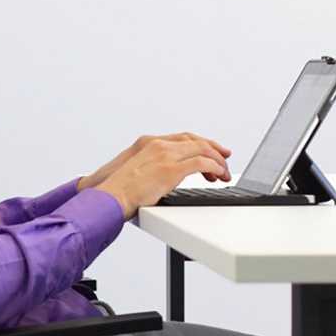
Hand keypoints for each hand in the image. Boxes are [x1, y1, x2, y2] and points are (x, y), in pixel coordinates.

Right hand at [95, 134, 232, 219]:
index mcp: (149, 143)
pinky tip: (217, 175)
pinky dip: (214, 168)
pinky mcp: (171, 169)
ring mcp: (165, 155)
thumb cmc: (118, 192)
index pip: (183, 137)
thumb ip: (153, 170)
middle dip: (214, 149)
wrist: (109, 197)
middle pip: (196, 140)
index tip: (212, 151)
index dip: (201, 143)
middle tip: (225, 158)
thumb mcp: (136, 173)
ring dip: (216, 161)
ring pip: (202, 149)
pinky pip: (201, 163)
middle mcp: (159, 144)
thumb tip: (165, 179)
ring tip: (223, 173)